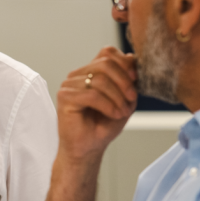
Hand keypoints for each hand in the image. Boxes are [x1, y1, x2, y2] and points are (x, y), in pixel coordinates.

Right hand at [56, 46, 137, 160]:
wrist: (88, 148)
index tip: (135, 81)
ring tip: (121, 112)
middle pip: (105, 63)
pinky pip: (92, 95)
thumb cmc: (102, 126)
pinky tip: (113, 114)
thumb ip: (128, 79)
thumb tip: (132, 57)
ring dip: (117, 98)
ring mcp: (69, 85)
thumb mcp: (124, 99)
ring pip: (100, 80)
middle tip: (131, 100)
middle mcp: (77, 75)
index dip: (124, 63)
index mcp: (90, 72)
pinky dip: (108, 106)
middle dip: (124, 82)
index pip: (107, 52)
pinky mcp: (64, 97)